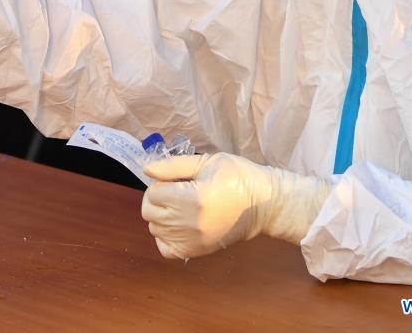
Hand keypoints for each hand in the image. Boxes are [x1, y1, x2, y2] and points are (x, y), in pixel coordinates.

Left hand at [141, 153, 329, 259]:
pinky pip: (165, 249)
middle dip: (157, 199)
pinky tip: (179, 226)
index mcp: (193, 198)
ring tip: (180, 207)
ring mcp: (193, 241)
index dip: (161, 183)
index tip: (176, 180)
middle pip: (149, 212)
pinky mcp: (198, 251)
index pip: (153, 193)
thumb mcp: (208, 161)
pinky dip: (166, 238)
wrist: (265, 204)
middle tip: (175, 192)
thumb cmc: (238, 176)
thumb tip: (147, 169)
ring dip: (161, 217)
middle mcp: (190, 223)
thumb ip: (174, 166)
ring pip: (155, 230)